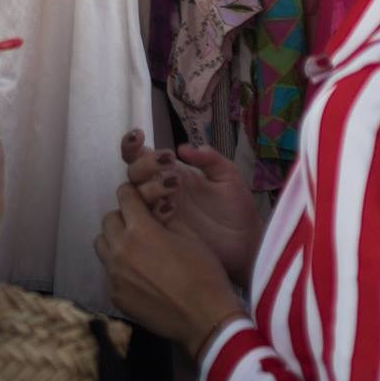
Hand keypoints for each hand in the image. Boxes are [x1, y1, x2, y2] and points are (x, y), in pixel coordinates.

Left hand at [95, 183, 245, 357]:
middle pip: (108, 220)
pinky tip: (139, 276)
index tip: (137, 198)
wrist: (205, 319)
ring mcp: (114, 275)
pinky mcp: (115, 296)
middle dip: (122, 217)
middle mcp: (121, 250)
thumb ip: (166, 217)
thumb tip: (155, 208)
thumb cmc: (204, 274)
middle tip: (139, 225)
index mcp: (141, 230)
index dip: (132, 194)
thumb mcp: (190, 236)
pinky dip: (119, 268)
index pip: (124, 197)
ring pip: (102, 246)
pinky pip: (109, 273)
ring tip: (134, 249)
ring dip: (115, 241)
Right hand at [120, 129, 262, 289]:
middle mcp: (159, 191)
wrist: (246, 244)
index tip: (139, 136)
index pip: (142, 156)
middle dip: (144, 165)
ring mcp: (158, 213)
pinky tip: (169, 209)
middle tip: (167, 163)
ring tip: (175, 184)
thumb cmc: (237, 209)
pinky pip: (143, 221)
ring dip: (148, 186)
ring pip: (135, 196)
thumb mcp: (227, 177)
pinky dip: (151, 211)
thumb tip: (183, 148)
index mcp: (172, 173)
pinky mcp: (161, 233)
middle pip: (133, 174)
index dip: (133, 145)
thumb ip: (209, 159)